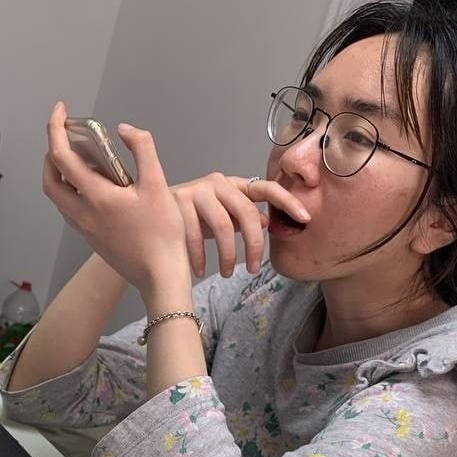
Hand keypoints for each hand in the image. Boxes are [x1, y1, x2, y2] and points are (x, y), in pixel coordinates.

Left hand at [42, 103, 189, 300]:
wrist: (159, 276)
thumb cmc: (162, 234)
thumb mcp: (158, 184)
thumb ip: (142, 149)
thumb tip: (124, 129)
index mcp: (94, 196)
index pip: (61, 156)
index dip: (55, 128)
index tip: (60, 110)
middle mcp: (81, 213)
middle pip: (49, 179)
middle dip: (51, 152)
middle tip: (66, 135)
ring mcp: (84, 228)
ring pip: (57, 197)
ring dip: (59, 173)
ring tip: (80, 158)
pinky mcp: (91, 239)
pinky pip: (70, 210)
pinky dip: (71, 191)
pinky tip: (93, 186)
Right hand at [172, 174, 310, 277]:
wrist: (150, 216)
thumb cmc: (193, 218)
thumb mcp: (222, 218)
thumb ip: (244, 219)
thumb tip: (269, 222)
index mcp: (234, 185)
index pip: (267, 188)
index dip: (288, 202)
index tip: (305, 219)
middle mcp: (218, 182)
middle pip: (247, 213)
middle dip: (253, 245)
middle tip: (253, 268)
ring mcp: (197, 190)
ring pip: (222, 226)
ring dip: (226, 255)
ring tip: (224, 273)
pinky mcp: (178, 202)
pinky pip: (195, 235)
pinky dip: (200, 258)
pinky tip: (200, 271)